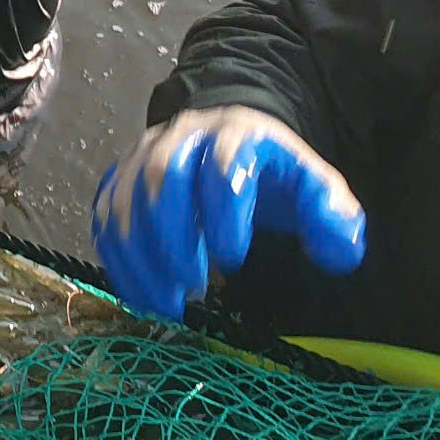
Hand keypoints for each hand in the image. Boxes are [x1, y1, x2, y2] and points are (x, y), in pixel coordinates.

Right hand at [91, 105, 365, 321]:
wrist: (232, 138)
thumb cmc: (276, 174)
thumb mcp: (316, 187)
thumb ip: (333, 217)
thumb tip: (334, 252)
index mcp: (236, 133)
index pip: (222, 164)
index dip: (224, 213)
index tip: (235, 260)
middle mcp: (182, 136)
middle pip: (162, 176)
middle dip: (173, 237)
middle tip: (192, 289)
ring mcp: (143, 153)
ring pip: (126, 198)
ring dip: (141, 256)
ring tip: (165, 306)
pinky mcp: (121, 176)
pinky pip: (105, 215)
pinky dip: (117, 258)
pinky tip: (139, 294)